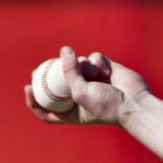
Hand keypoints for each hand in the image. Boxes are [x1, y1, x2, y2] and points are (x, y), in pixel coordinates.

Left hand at [25, 46, 150, 125]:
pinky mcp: (104, 69)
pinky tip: (105, 70)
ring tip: (92, 72)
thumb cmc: (105, 105)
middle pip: (57, 84)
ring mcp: (91, 81)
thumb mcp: (80, 92)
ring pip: (77, 65)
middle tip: (39, 68)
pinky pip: (93, 58)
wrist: (134, 103)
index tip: (27, 88)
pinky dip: (97, 62)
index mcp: (71, 111)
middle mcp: (79, 96)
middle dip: (48, 75)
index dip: (34, 101)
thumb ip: (68, 72)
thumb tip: (63, 50)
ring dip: (82, 65)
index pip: (47, 109)